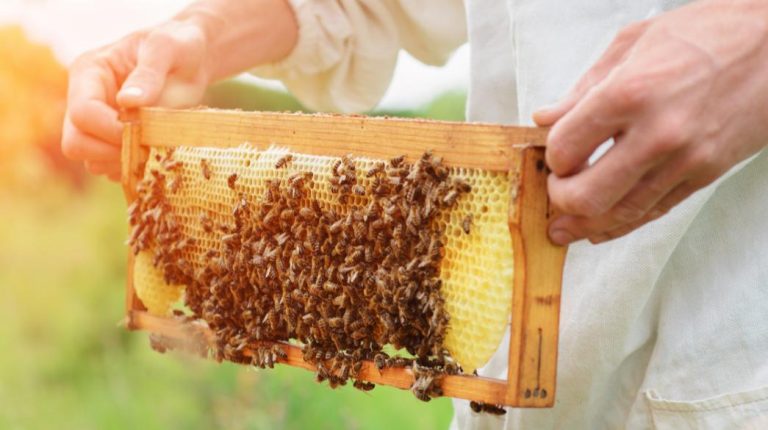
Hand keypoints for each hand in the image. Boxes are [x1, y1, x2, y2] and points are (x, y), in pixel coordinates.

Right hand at [61, 21, 210, 180]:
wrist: (191, 59)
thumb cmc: (177, 46)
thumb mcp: (166, 49)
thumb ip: (148, 74)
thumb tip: (128, 102)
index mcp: (89, 74)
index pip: (82, 114)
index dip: (110, 130)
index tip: (143, 131)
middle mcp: (85, 100)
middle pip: (76, 143)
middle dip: (110, 152)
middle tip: (147, 147)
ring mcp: (98, 124)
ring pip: (92, 162)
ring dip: (123, 164)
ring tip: (153, 150)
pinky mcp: (113, 141)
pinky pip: (111, 169)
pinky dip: (132, 170)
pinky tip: (154, 156)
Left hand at [534, 0, 767, 244]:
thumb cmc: (706, 33)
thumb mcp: (633, 43)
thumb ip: (583, 88)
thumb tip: (545, 118)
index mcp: (629, 93)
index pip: (566, 149)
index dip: (552, 158)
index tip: (555, 153)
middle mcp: (657, 133)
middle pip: (587, 195)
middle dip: (561, 199)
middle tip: (557, 188)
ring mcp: (684, 160)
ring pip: (620, 214)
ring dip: (584, 224)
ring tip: (563, 227)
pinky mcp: (705, 175)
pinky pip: (654, 212)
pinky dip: (621, 225)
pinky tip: (599, 229)